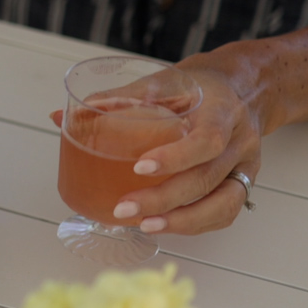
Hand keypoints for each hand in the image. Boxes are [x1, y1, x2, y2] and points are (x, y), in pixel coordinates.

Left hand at [73, 58, 262, 234]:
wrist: (246, 87)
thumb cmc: (199, 86)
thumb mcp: (164, 81)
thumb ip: (117, 98)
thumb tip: (60, 117)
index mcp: (222, 111)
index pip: (207, 139)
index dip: (175, 157)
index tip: (140, 168)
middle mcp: (239, 142)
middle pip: (206, 179)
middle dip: (164, 199)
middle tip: (124, 208)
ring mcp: (244, 166)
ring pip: (223, 204)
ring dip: (182, 221)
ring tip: (144, 226)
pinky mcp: (243, 183)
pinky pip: (225, 212)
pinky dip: (195, 224)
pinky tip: (165, 226)